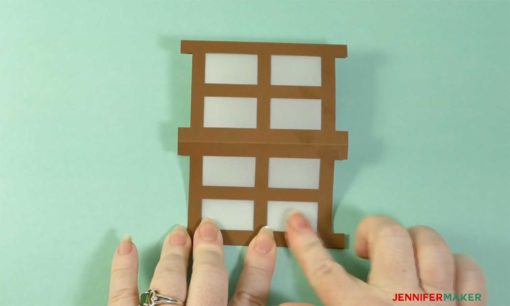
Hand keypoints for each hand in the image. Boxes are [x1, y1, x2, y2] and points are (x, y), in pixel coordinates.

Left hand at [107, 219, 275, 305]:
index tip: (264, 238)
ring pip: (169, 282)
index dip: (259, 267)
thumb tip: (290, 303)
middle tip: (209, 227)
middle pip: (209, 281)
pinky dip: (123, 269)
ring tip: (178, 233)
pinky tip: (126, 243)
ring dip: (174, 254)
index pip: (251, 297)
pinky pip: (122, 295)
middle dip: (210, 252)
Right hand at [282, 213, 486, 305]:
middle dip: (372, 229)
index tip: (296, 219)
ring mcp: (439, 303)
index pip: (324, 270)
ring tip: (403, 254)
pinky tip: (441, 272)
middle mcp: (400, 301)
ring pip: (431, 244)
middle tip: (365, 248)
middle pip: (388, 238)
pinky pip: (468, 270)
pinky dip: (456, 264)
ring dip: (415, 239)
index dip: (305, 241)